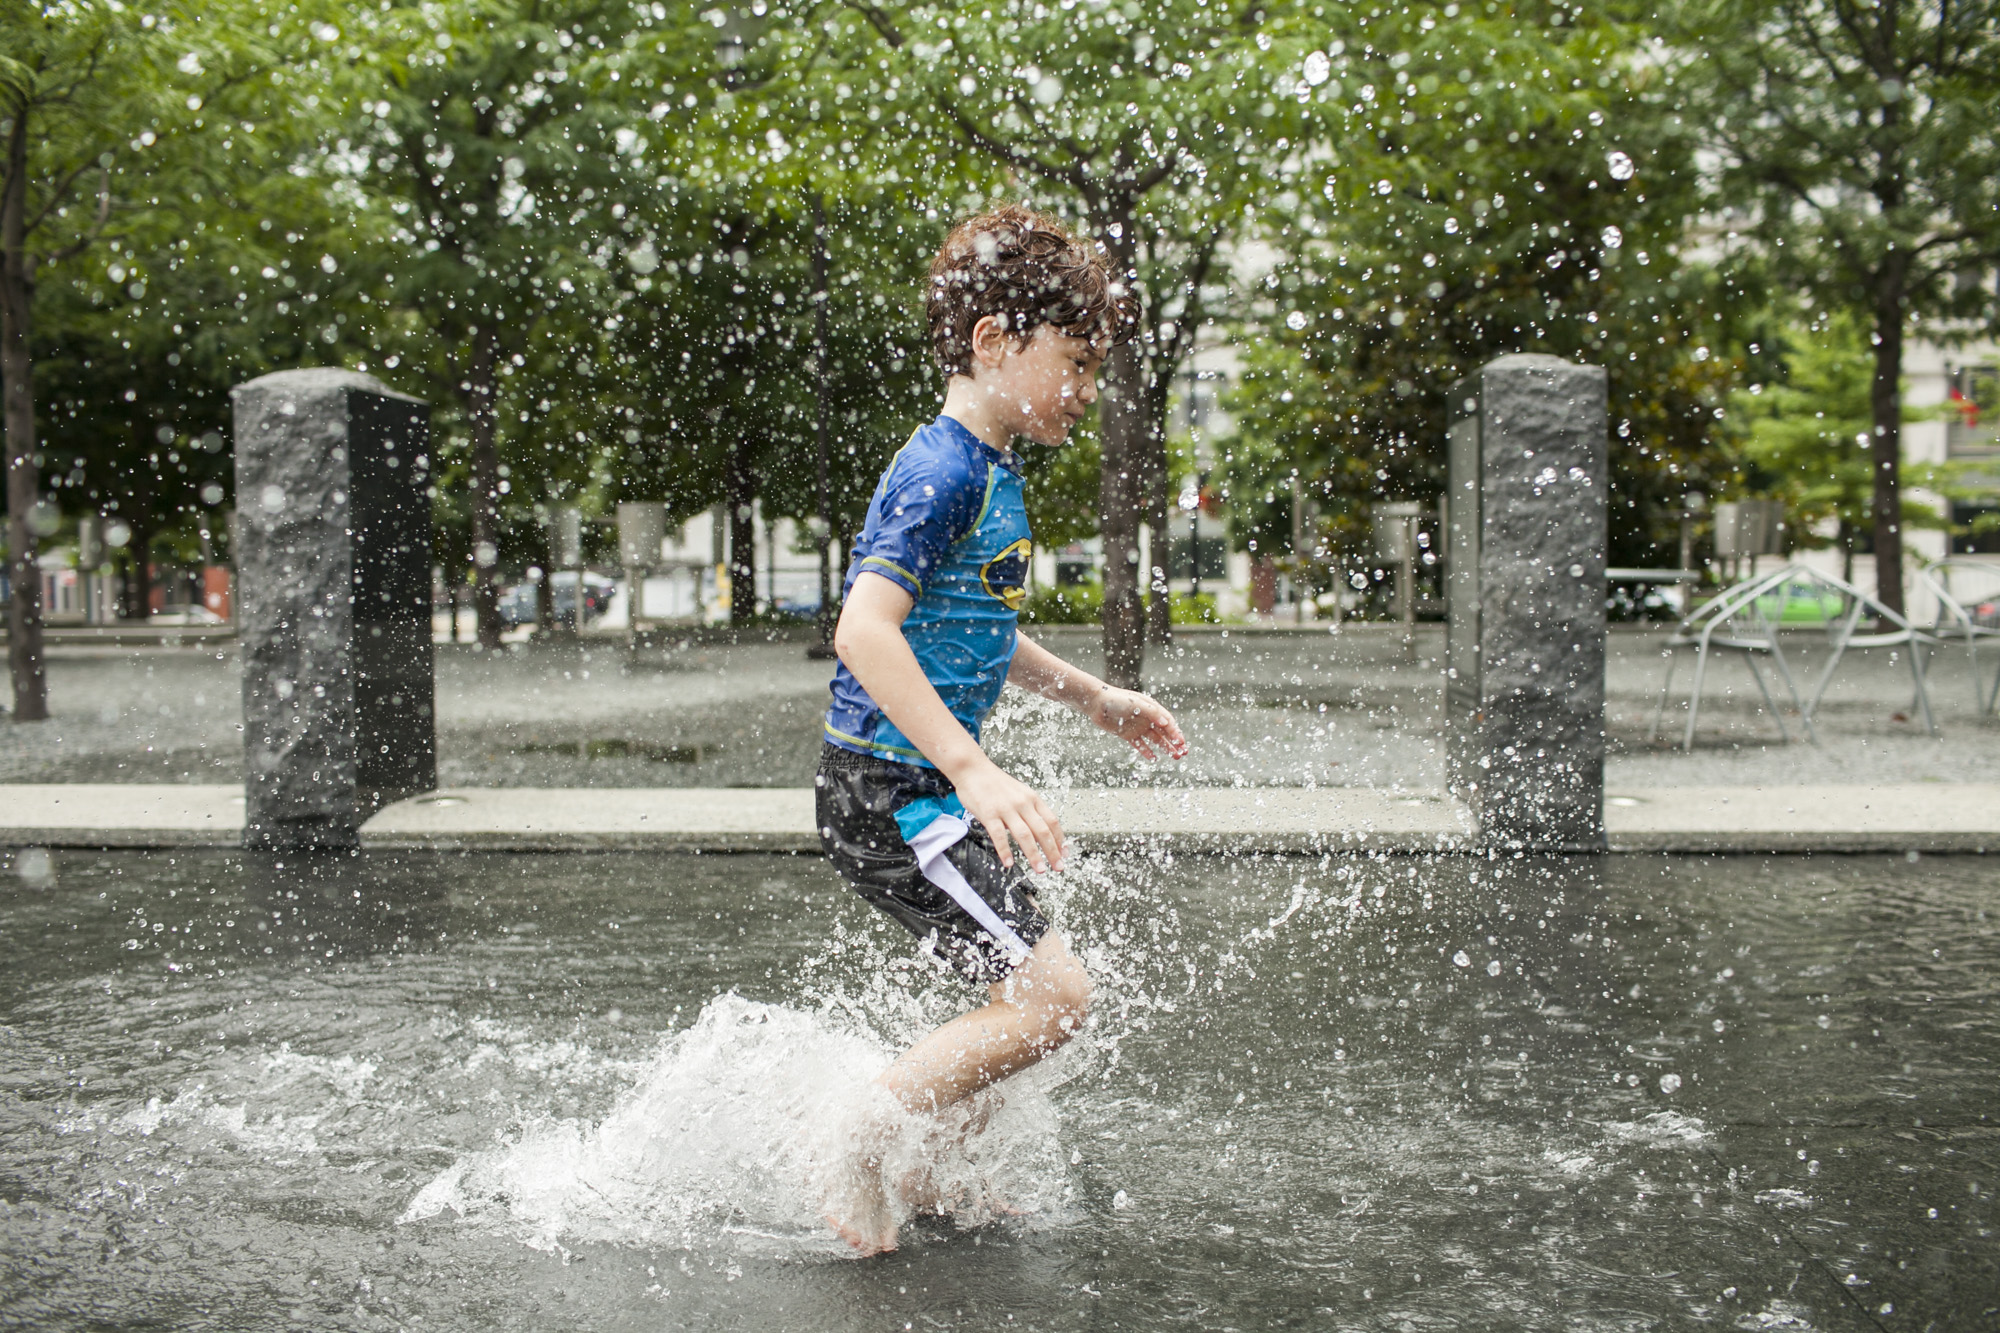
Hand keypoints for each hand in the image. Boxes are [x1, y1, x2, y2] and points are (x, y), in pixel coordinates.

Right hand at [950, 758, 1068, 872]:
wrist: (973, 769)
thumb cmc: (995, 783)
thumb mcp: (1019, 792)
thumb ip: (1029, 809)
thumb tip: (1040, 830)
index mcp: (1032, 798)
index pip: (1052, 821)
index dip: (1060, 839)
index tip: (1065, 854)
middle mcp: (1022, 803)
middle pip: (1042, 831)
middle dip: (1052, 851)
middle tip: (1058, 867)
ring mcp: (1006, 809)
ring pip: (1025, 835)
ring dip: (1034, 854)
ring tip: (1040, 869)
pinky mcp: (989, 813)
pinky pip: (999, 835)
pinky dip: (1005, 851)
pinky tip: (1009, 863)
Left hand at [1088, 687, 1189, 760]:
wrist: (1096, 703)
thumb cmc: (1116, 699)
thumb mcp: (1136, 703)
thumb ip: (1152, 712)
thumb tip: (1166, 723)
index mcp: (1151, 708)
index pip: (1168, 722)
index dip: (1176, 732)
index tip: (1182, 743)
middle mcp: (1147, 718)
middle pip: (1165, 732)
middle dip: (1175, 742)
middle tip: (1184, 752)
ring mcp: (1138, 727)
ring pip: (1155, 740)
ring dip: (1166, 748)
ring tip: (1176, 757)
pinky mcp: (1128, 735)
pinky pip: (1140, 745)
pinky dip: (1147, 752)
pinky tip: (1154, 758)